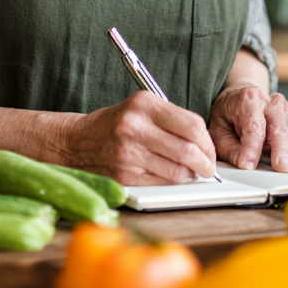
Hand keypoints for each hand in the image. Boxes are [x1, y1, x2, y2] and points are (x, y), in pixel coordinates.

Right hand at [62, 91, 217, 184]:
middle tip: (208, 167)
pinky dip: (172, 182)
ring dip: (190, 175)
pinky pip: (161, 183)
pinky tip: (171, 176)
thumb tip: (204, 142)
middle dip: (205, 163)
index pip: (191, 124)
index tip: (210, 149)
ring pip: (177, 171)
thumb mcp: (141, 108)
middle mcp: (135, 127)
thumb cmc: (116, 124)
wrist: (77, 142)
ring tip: (190, 171)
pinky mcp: (125, 176)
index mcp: (143, 104)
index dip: (207, 141)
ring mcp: (128, 154)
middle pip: (187, 150)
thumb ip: (171, 119)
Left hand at [208, 84, 287, 174]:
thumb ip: (230, 146)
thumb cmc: (230, 112)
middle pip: (279, 129)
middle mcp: (273, 104)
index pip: (253, 125)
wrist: (243, 95)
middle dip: (281, 150)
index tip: (248, 165)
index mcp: (250, 100)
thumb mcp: (219, 126)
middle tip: (281, 168)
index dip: (251, 147)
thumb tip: (243, 164)